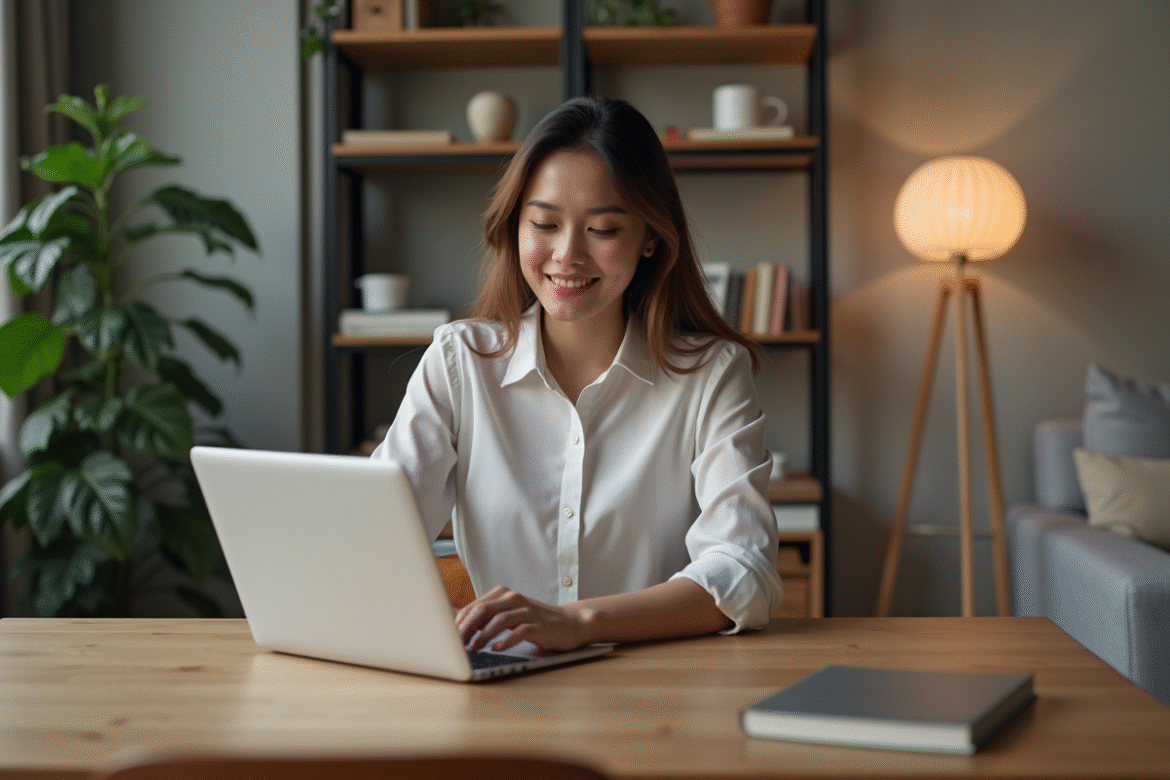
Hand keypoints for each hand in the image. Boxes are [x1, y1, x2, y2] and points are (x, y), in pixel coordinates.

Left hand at [456, 586, 591, 652]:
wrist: (569, 623)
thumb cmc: (534, 621)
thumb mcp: (508, 615)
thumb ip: (486, 618)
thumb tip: (457, 625)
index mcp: (503, 595)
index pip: (474, 606)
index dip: (459, 622)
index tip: (448, 637)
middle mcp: (514, 599)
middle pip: (483, 610)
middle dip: (466, 628)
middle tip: (456, 644)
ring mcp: (527, 611)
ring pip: (499, 620)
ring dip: (483, 636)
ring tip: (473, 649)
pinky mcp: (540, 625)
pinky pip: (520, 631)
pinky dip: (506, 640)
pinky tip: (497, 649)